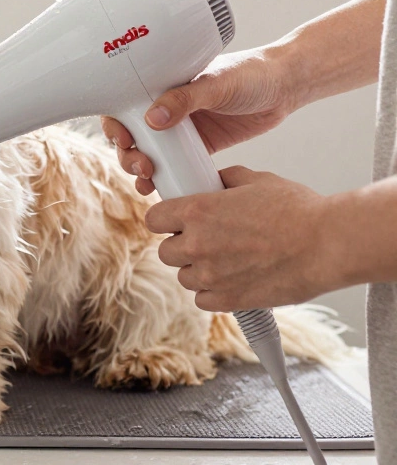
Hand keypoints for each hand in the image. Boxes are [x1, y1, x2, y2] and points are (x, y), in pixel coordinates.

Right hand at [101, 47, 299, 194]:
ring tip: (146, 180)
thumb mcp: (217, 82)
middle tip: (141, 165)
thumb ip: (185, 98)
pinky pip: (174, 165)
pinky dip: (165, 177)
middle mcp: (166, 107)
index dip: (115, 124)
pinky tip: (160, 188)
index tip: (123, 139)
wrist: (286, 87)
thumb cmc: (252, 73)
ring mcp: (181, 129)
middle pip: (131, 134)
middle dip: (128, 153)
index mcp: (162, 85)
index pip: (124, 104)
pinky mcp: (199, 147)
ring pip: (149, 152)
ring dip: (140, 168)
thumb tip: (152, 119)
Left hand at [145, 166, 336, 310]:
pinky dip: (212, 293)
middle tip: (205, 240)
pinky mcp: (228, 300)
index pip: (153, 219)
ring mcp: (210, 275)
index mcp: (197, 211)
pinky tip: (230, 280)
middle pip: (165, 251)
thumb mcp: (256, 180)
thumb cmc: (298, 210)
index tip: (174, 221)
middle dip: (181, 245)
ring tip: (224, 261)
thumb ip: (225, 180)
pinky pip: (202, 299)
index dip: (164, 220)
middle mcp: (196, 244)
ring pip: (184, 276)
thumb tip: (213, 182)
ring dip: (197, 270)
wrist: (328, 243)